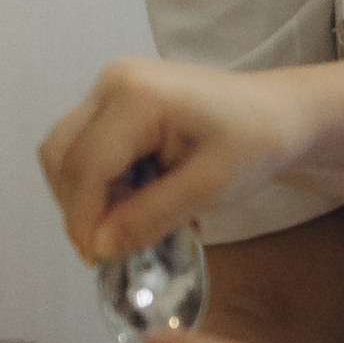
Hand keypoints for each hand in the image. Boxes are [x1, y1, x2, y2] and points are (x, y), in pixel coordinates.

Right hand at [40, 58, 325, 260]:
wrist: (279, 113)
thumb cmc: (256, 143)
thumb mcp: (209, 187)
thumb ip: (150, 216)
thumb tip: (100, 246)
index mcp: (135, 96)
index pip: (86, 166)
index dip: (84, 219)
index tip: (97, 260)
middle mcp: (113, 82)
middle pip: (63, 155)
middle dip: (79, 207)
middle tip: (110, 247)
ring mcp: (111, 87)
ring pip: (67, 153)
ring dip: (87, 196)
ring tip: (128, 223)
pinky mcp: (115, 100)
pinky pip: (87, 147)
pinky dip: (101, 182)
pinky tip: (136, 200)